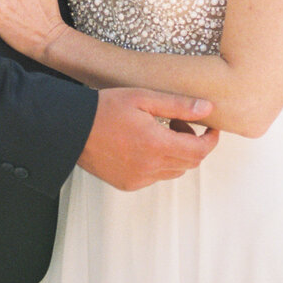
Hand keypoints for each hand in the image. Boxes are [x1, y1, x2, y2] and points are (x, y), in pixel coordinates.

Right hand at [78, 89, 218, 190]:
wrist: (71, 128)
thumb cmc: (106, 107)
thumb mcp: (143, 98)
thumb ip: (178, 104)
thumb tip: (208, 109)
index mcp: (157, 145)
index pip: (200, 151)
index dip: (211, 139)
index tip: (211, 127)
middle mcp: (150, 167)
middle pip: (189, 163)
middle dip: (193, 142)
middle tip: (178, 121)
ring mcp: (138, 179)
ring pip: (174, 171)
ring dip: (177, 153)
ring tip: (161, 131)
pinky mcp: (128, 184)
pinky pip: (155, 176)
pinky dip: (160, 163)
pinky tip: (144, 144)